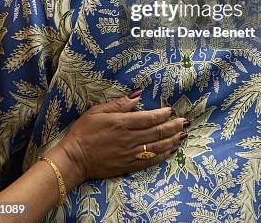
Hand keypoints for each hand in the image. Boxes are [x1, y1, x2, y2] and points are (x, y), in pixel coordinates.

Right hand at [53, 94, 186, 184]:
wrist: (74, 159)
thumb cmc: (84, 131)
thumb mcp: (98, 111)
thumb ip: (119, 104)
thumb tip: (137, 95)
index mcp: (122, 123)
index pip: (148, 118)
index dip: (163, 114)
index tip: (172, 110)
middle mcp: (130, 139)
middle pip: (157, 132)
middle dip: (173, 126)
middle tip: (185, 122)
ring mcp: (130, 154)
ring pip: (157, 147)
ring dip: (172, 140)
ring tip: (183, 135)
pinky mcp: (128, 166)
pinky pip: (150, 160)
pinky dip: (162, 155)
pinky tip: (170, 150)